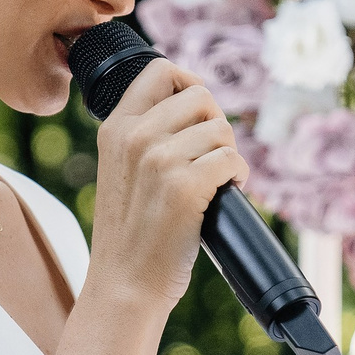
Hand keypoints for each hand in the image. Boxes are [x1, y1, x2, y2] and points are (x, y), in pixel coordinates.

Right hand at [82, 57, 245, 309]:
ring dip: (228, 155)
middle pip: (200, 95)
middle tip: (209, 157)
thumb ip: (145, 136)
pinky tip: (224, 194)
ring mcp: (160, 160)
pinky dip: (238, 177)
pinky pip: (232, 159)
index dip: (189, 83)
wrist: (124, 284)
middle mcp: (136, 137)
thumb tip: (196, 106)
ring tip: (214, 182)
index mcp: (116, 128)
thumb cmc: (130, 234)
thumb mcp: (121, 171)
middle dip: (215, 125)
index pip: (160, 71)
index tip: (198, 114)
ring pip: (221, 129)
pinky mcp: (185, 186)